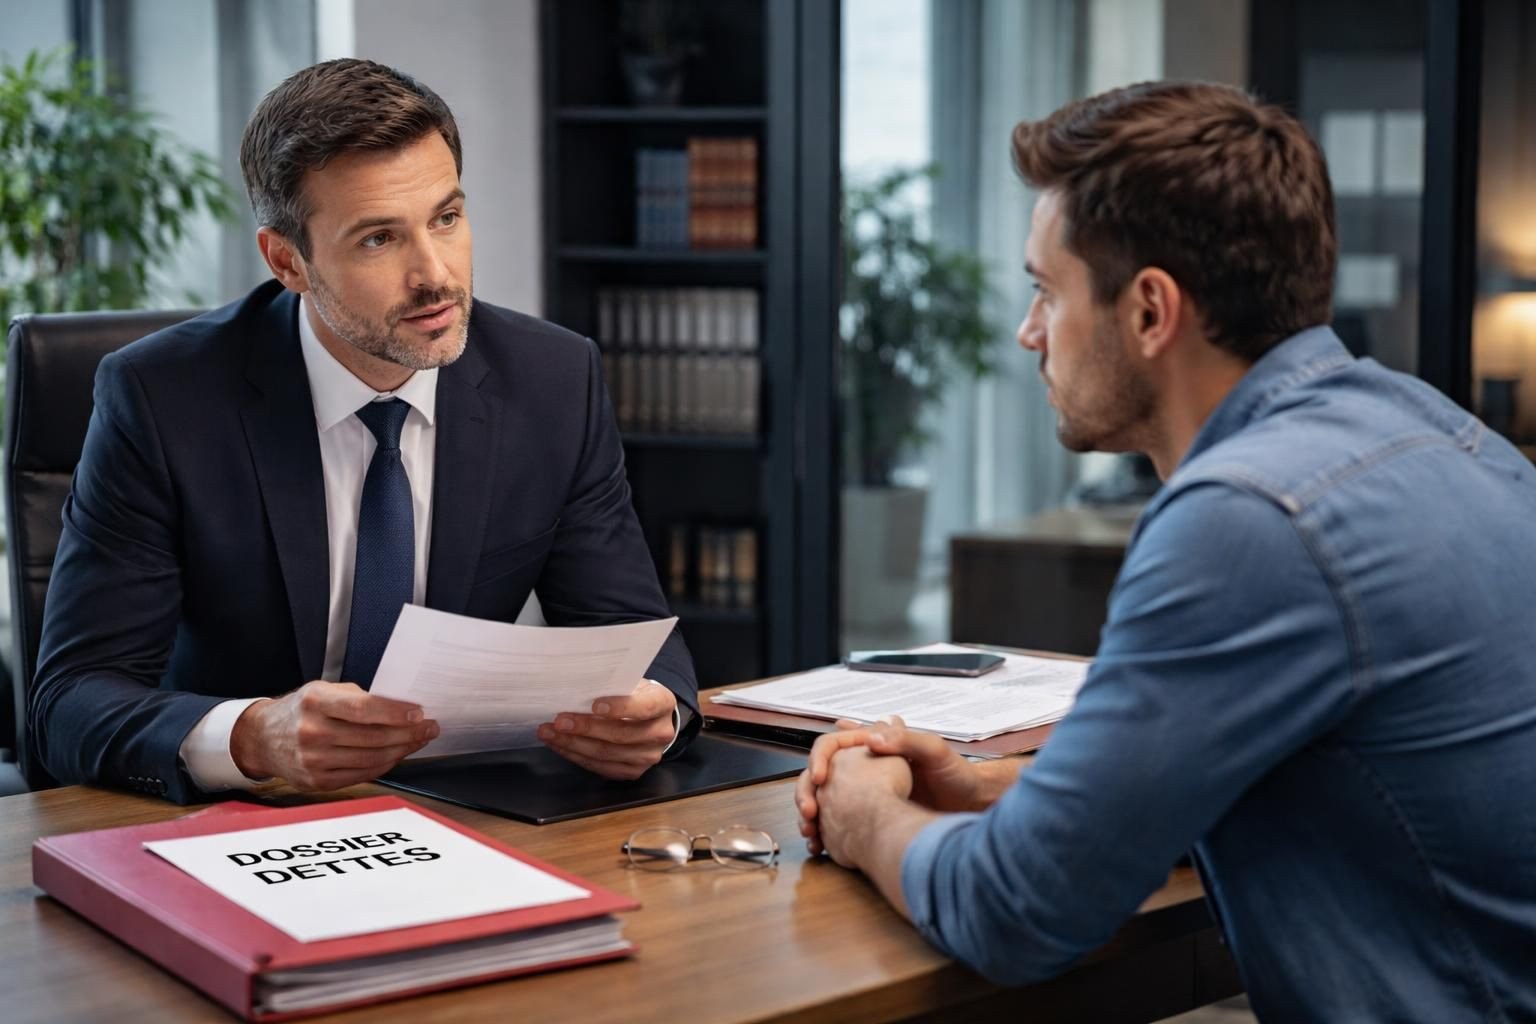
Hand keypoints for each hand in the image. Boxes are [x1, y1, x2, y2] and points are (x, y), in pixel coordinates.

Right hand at [230, 681, 437, 791]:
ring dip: (401, 750)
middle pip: (372, 738)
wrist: (262, 738)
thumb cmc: (300, 710)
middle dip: (408, 733)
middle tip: (429, 728)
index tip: (418, 713)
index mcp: (314, 702)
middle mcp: (311, 732)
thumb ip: (359, 698)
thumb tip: (402, 707)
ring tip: (418, 741)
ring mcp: (313, 761)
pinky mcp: (316, 782)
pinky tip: (397, 754)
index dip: (394, 713)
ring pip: (371, 759)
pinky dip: (384, 765)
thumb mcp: (324, 690)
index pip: (363, 709)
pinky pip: (361, 774)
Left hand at [538, 680, 676, 780]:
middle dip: (586, 728)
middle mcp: (660, 733)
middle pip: (621, 735)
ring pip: (607, 754)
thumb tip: (576, 687)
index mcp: (663, 703)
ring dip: (573, 744)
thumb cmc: (633, 694)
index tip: (593, 705)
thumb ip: (611, 685)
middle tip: (559, 722)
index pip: (644, 707)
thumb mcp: (629, 682)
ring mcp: (648, 756)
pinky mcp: (633, 772)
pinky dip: (577, 756)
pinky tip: (560, 746)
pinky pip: (601, 767)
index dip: (619, 707)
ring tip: (550, 733)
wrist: (649, 718)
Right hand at [796, 716, 987, 851]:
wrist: (971, 806)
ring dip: (811, 814)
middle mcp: (866, 768)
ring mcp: (867, 793)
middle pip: (821, 774)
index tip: (820, 778)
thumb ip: (907, 740)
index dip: (819, 759)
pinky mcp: (873, 816)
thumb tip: (874, 736)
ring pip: (825, 800)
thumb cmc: (958, 774)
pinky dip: (825, 833)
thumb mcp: (935, 751)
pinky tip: (821, 844)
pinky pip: (838, 823)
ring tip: (811, 832)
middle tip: (809, 812)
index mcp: (876, 746)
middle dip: (807, 792)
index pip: (832, 745)